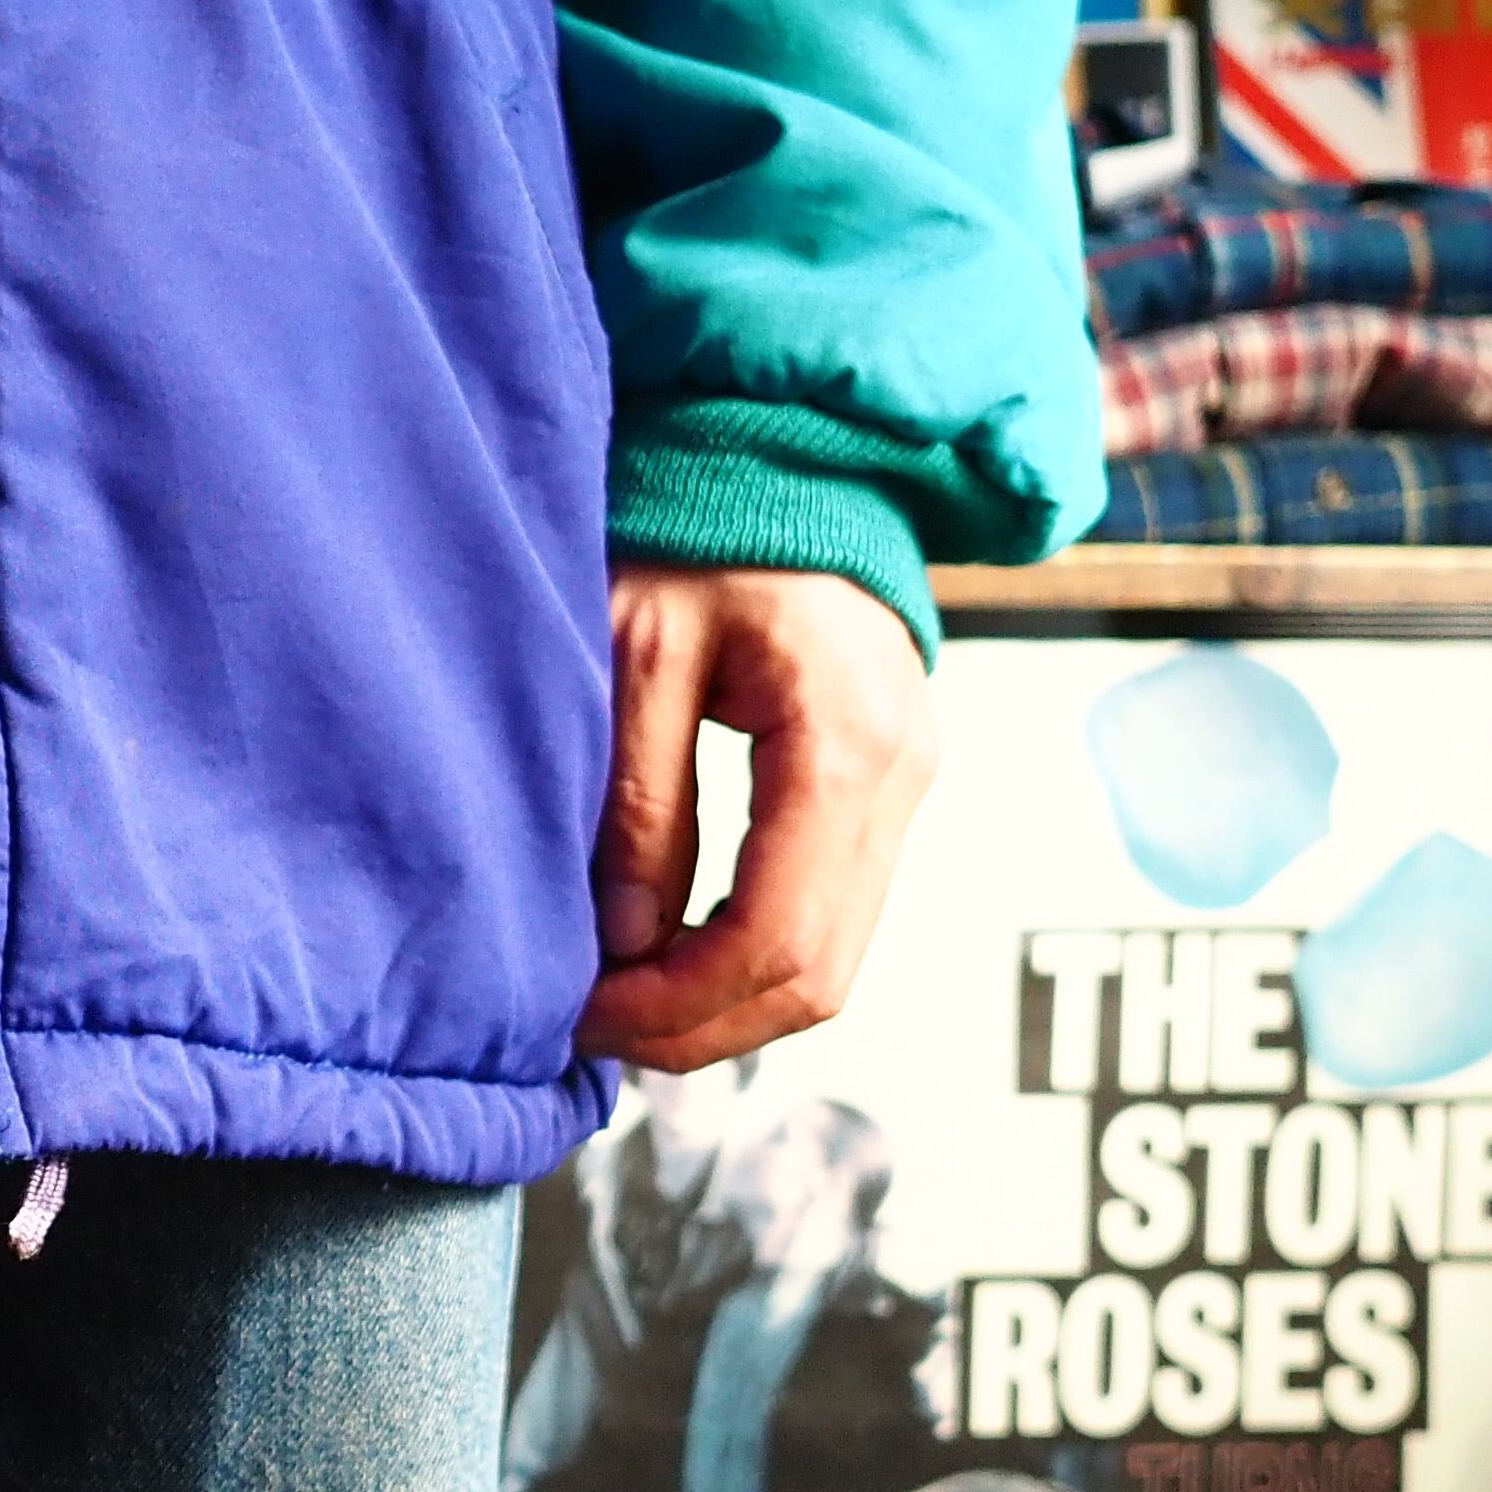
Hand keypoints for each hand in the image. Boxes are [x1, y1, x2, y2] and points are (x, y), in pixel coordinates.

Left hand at [577, 565, 933, 1073]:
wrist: (781, 459)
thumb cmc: (698, 529)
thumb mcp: (634, 650)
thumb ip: (638, 799)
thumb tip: (628, 946)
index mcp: (847, 743)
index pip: (777, 938)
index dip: (679, 1007)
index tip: (584, 1020)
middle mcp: (903, 777)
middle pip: (818, 975)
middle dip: (699, 1026)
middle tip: (588, 1032)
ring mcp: (907, 785)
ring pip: (832, 959)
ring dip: (724, 1003)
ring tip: (616, 1003)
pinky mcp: (885, 787)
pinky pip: (828, 912)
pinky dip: (748, 956)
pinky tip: (664, 955)